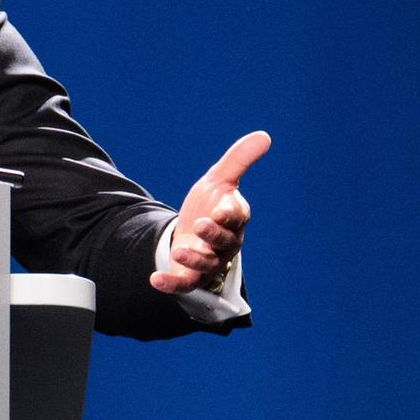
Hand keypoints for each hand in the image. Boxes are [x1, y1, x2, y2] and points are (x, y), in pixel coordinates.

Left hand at [151, 131, 269, 294]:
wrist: (191, 229)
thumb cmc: (210, 204)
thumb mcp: (219, 179)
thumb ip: (239, 159)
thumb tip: (264, 135)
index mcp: (234, 218)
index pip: (237, 217)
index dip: (230, 214)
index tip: (222, 210)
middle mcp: (225, 242)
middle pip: (224, 242)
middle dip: (213, 235)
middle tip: (201, 224)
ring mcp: (208, 260)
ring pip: (207, 265)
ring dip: (195, 259)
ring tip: (180, 251)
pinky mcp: (190, 274)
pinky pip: (184, 283)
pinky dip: (171, 284)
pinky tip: (155, 280)